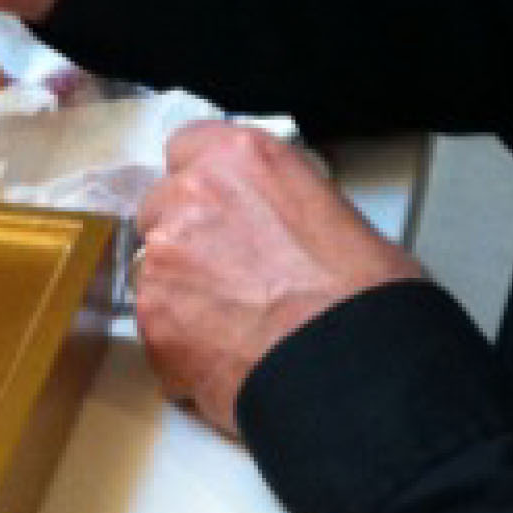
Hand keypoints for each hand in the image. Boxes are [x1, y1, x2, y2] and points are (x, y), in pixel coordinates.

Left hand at [133, 122, 425, 436]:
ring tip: (234, 324)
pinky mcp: (152, 315)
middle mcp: (194, 194)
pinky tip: (225, 356)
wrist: (350, 365)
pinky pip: (154, 323)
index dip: (200, 181)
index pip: (187, 147)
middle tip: (229, 272)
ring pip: (154, 267)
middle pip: (162, 207)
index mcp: (241, 157)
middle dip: (187, 238)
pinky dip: (179, 341)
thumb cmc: (360, 297)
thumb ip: (280, 203)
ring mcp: (166, 254)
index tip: (212, 204)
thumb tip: (279, 224)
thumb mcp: (334, 213)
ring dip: (182, 290)